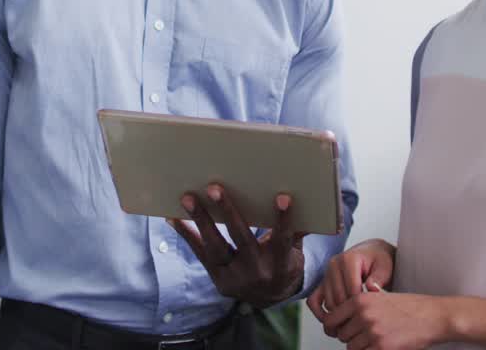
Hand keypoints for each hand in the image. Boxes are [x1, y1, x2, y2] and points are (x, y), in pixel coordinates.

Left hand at [169, 184, 305, 307]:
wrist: (271, 298)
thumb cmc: (284, 263)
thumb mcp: (295, 250)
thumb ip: (297, 229)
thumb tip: (311, 200)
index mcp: (281, 262)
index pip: (284, 238)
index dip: (284, 219)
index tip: (283, 197)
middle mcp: (257, 271)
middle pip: (241, 239)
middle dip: (227, 212)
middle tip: (214, 187)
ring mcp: (235, 278)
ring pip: (216, 247)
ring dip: (200, 220)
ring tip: (187, 198)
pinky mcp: (218, 280)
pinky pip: (201, 255)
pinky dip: (187, 236)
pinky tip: (174, 218)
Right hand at [307, 238, 394, 317]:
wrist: (371, 253)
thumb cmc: (379, 261)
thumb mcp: (385, 267)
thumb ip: (379, 277)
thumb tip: (373, 288)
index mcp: (348, 259)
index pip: (352, 289)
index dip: (361, 305)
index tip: (370, 315)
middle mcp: (333, 265)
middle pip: (339, 297)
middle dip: (350, 313)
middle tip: (362, 324)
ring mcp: (326, 274)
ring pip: (328, 302)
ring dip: (338, 316)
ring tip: (352, 326)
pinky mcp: (322, 283)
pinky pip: (313, 300)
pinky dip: (319, 313)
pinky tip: (332, 323)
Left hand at [319, 285, 451, 349]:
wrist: (432, 316)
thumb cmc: (409, 307)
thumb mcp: (378, 298)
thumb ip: (358, 308)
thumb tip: (338, 323)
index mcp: (360, 300)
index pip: (331, 319)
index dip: (333, 327)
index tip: (336, 330)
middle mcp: (363, 315)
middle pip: (341, 334)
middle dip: (350, 337)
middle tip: (364, 335)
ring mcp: (372, 332)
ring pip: (351, 347)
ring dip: (360, 346)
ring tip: (375, 340)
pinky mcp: (382, 347)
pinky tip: (381, 345)